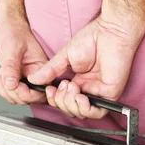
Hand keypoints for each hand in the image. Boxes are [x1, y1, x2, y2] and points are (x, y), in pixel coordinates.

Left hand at [0, 14, 48, 104]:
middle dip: (13, 92)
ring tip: (0, 75)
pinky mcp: (17, 78)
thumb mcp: (12, 48)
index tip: (15, 85)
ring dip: (4, 90)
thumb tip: (11, 84)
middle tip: (4, 79)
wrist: (9, 25)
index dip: (27, 93)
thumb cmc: (15, 31)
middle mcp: (35, 75)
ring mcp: (26, 77)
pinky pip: (10, 91)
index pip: (40, 90)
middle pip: (29, 98)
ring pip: (18, 97)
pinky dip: (1, 87)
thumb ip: (12, 67)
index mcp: (41, 68)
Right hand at [27, 13, 144, 119]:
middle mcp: (89, 88)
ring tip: (70, 87)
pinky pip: (98, 111)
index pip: (64, 100)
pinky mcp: (111, 93)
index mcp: (79, 81)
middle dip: (61, 101)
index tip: (48, 89)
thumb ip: (50, 70)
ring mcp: (100, 92)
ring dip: (71, 104)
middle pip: (71, 109)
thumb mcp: (65, 56)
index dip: (54, 99)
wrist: (110, 31)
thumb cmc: (93, 38)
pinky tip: (80, 96)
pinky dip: (85, 108)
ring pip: (82, 112)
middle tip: (62, 86)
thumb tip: (33, 79)